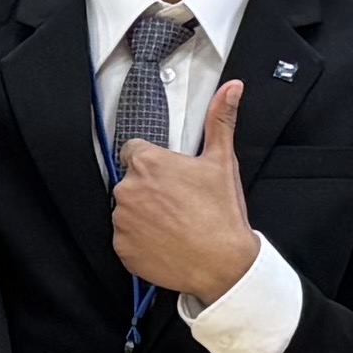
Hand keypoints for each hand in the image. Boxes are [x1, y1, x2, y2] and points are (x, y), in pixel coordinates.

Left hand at [110, 80, 255, 298]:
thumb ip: (221, 120)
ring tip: (173, 224)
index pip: (134, 151)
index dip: (154, 164)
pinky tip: (165, 241)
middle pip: (131, 181)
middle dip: (149, 189)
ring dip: (143, 214)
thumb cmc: (221, 213)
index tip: (170, 177)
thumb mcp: (222, 161)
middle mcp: (128, 189)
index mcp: (148, 163)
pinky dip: (140, 240)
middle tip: (177, 203)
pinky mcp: (121, 248)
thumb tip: (231, 88)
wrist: (222, 263)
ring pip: (127, 210)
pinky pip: (125, 238)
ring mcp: (122, 220)